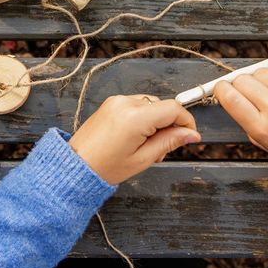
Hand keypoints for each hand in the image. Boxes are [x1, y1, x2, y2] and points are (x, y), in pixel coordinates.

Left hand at [68, 95, 200, 184]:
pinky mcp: (111, 103)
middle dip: (169, 125)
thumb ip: (169, 142)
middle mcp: (125, 103)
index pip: (173, 109)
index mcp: (135, 117)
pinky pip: (136, 105)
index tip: (189, 136)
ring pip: (150, 105)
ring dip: (156, 122)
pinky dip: (143, 118)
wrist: (76, 165)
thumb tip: (191, 134)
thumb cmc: (105, 166)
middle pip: (162, 106)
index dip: (186, 122)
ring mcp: (116, 101)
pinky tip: (137, 137)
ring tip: (147, 146)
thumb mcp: (143, 158)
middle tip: (162, 150)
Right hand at [215, 68, 267, 168]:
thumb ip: (244, 117)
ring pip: (260, 72)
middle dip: (239, 84)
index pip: (230, 97)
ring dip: (260, 81)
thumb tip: (229, 91)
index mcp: (262, 128)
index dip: (221, 89)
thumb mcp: (262, 140)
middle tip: (248, 92)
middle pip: (242, 80)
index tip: (222, 89)